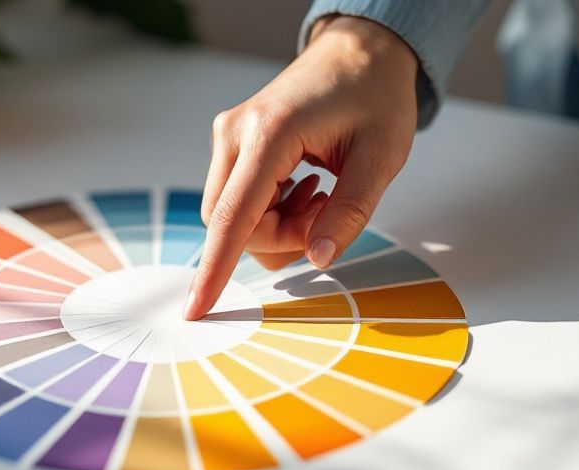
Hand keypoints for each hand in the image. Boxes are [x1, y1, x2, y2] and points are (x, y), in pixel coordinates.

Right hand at [183, 15, 418, 319]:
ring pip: (233, 216)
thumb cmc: (373, 95)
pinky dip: (270, 210)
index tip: (196, 309)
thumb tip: (319, 259)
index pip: (231, 217)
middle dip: (277, 239)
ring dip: (276, 226)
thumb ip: (349, 213)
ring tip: (319, 196)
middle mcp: (235, 134)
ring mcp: (228, 138)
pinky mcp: (232, 144)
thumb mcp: (381, 157)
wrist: (359, 51)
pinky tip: (304, 187)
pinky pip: (238, 200)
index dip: (214, 270)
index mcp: (269, 133)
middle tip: (325, 216)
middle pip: (230, 224)